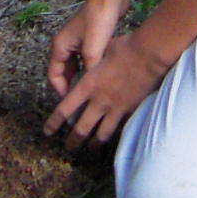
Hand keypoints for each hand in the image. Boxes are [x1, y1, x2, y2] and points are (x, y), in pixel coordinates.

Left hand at [43, 32, 166, 149]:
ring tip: (90, 149)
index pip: (64, 109)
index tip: (47, 131)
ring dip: (94, 143)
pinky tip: (112, 139)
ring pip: (101, 134)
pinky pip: (120, 128)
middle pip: (81, 129)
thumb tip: (90, 62)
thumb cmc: (124, 48)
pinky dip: (114, 135)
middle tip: (69, 148)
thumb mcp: (100, 53)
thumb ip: (92, 62)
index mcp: (88, 86)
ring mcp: (116, 108)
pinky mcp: (131, 111)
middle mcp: (99, 101)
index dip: (54, 123)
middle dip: (73, 141)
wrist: (148, 55)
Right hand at [46, 0, 122, 98]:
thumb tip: (90, 90)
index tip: (72, 104)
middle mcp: (65, 44)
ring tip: (90, 92)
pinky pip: (84, 59)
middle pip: (63, 71)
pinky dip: (88, 68)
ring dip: (80, 77)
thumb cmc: (98, 21)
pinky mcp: (89, 38)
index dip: (61, 91)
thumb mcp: (93, 50)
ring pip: (74, 66)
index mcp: (60, 46)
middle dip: (70, 86)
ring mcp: (77, 40)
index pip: (53, 75)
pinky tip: (99, 76)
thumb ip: (89, 71)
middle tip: (81, 100)